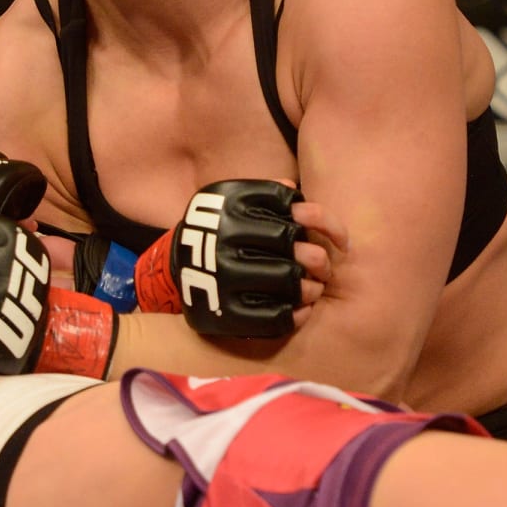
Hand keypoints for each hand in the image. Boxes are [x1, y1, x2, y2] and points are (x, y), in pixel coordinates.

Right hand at [136, 179, 339, 337]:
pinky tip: (300, 310)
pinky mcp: (224, 313)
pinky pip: (276, 318)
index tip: (328, 237)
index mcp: (229, 206)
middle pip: (294, 245)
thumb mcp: (231, 198)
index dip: (321, 222)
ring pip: (289, 281)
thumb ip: (264, 190)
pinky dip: (297, 314)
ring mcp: (222, 278)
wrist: (178, 266)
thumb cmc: (220, 228)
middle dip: (317, 258)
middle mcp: (223, 239)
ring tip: (313, 289)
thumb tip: (293, 189)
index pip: (292, 209)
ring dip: (311, 288)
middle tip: (321, 267)